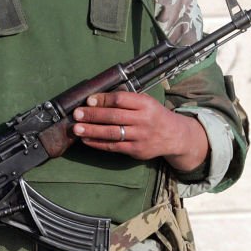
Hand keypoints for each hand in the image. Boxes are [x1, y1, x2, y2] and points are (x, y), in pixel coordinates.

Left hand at [71, 91, 207, 170]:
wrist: (174, 136)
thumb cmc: (155, 115)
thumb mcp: (146, 102)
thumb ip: (127, 100)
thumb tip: (97, 100)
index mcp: (146, 104)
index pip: (121, 99)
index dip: (103, 99)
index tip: (89, 100)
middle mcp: (144, 120)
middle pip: (114, 116)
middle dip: (93, 115)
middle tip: (76, 114)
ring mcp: (140, 136)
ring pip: (112, 133)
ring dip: (92, 130)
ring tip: (76, 128)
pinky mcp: (136, 150)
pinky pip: (113, 146)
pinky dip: (98, 143)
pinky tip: (87, 139)